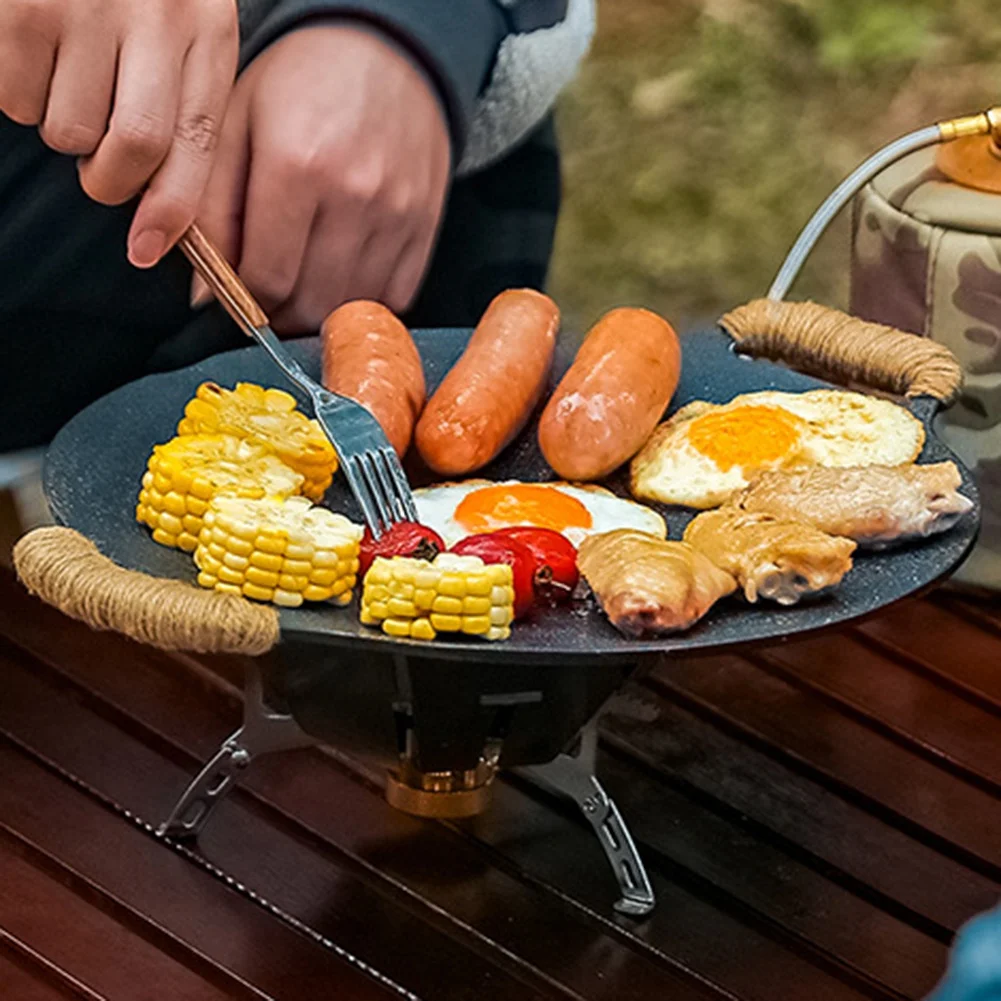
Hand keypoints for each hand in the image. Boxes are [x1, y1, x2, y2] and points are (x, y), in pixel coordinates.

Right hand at [0, 0, 237, 267]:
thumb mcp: (183, 30)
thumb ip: (183, 107)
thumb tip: (162, 218)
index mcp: (205, 30)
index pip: (197, 143)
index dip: (173, 211)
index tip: (146, 251)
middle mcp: (154, 15)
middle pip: (134, 147)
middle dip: (110, 181)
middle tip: (98, 168)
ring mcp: (84, 4)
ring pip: (67, 130)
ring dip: (61, 126)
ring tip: (66, 74)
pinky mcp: (22, 3)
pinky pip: (15, 98)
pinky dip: (18, 95)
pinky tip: (32, 50)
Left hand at [196, 23, 451, 332]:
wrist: (385, 52)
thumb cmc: (301, 84)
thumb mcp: (235, 128)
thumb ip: (211, 212)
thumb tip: (206, 297)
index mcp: (296, 165)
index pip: (267, 280)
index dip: (244, 305)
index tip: (237, 299)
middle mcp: (354, 195)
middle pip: (310, 305)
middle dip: (280, 315)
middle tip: (266, 297)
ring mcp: (397, 215)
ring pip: (351, 309)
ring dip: (320, 313)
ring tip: (301, 286)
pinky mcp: (425, 227)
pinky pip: (394, 299)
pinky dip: (363, 304)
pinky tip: (340, 277)